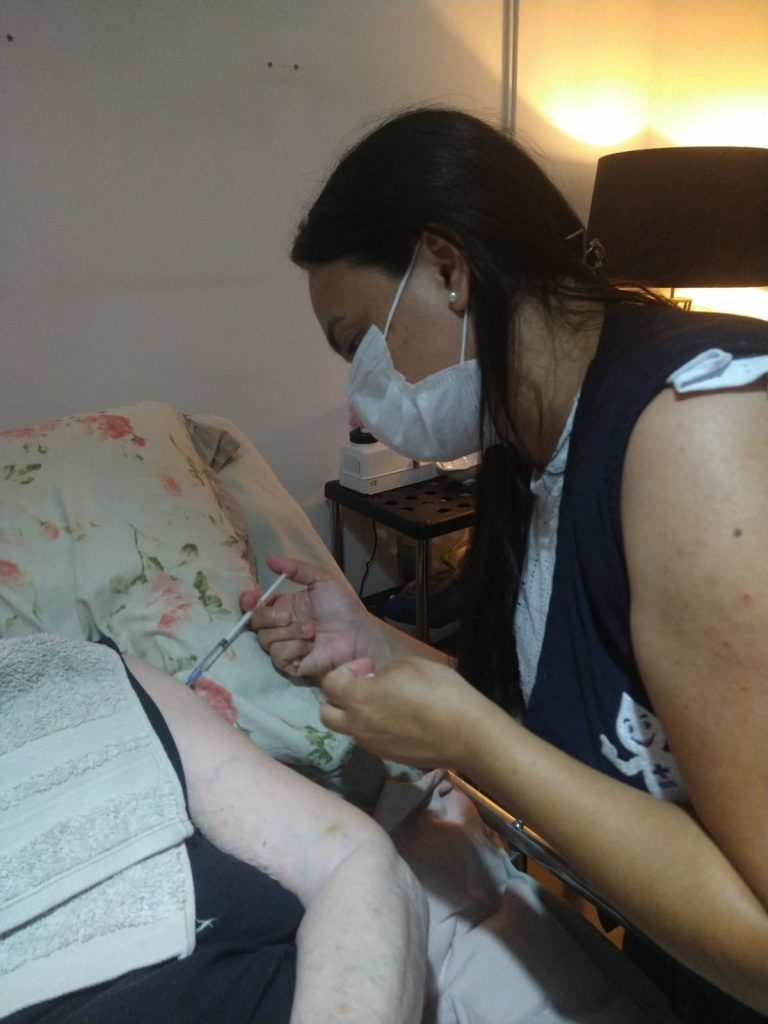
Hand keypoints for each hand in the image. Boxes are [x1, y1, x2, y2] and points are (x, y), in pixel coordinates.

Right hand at [241, 554, 388, 678]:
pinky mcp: (291, 664)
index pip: (254, 605)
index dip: (248, 601)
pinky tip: (310, 646)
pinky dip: (293, 649)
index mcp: (283, 605)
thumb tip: (269, 559)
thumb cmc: (342, 606)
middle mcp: (280, 626)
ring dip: (288, 633)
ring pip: (265, 640)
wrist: (358, 632)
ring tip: (311, 631)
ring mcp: (285, 645)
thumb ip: (295, 569)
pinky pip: (278, 657)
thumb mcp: (321, 579)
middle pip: (255, 622)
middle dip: (268, 618)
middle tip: (289, 616)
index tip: (253, 597)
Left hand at [320, 656, 483, 768]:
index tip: (369, 666)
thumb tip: (378, 681)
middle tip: (365, 687)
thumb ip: (384, 672)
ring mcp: (373, 746)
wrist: (465, 732)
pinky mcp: (390, 757)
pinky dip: (377, 729)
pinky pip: (372, 741)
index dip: (345, 669)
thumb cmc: (436, 690)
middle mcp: (357, 726)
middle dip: (338, 698)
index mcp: (357, 699)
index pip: (329, 683)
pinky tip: (402, 720)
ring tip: (386, 704)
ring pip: (350, 730)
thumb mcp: (408, 664)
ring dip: (358, 715)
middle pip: (326, 714)